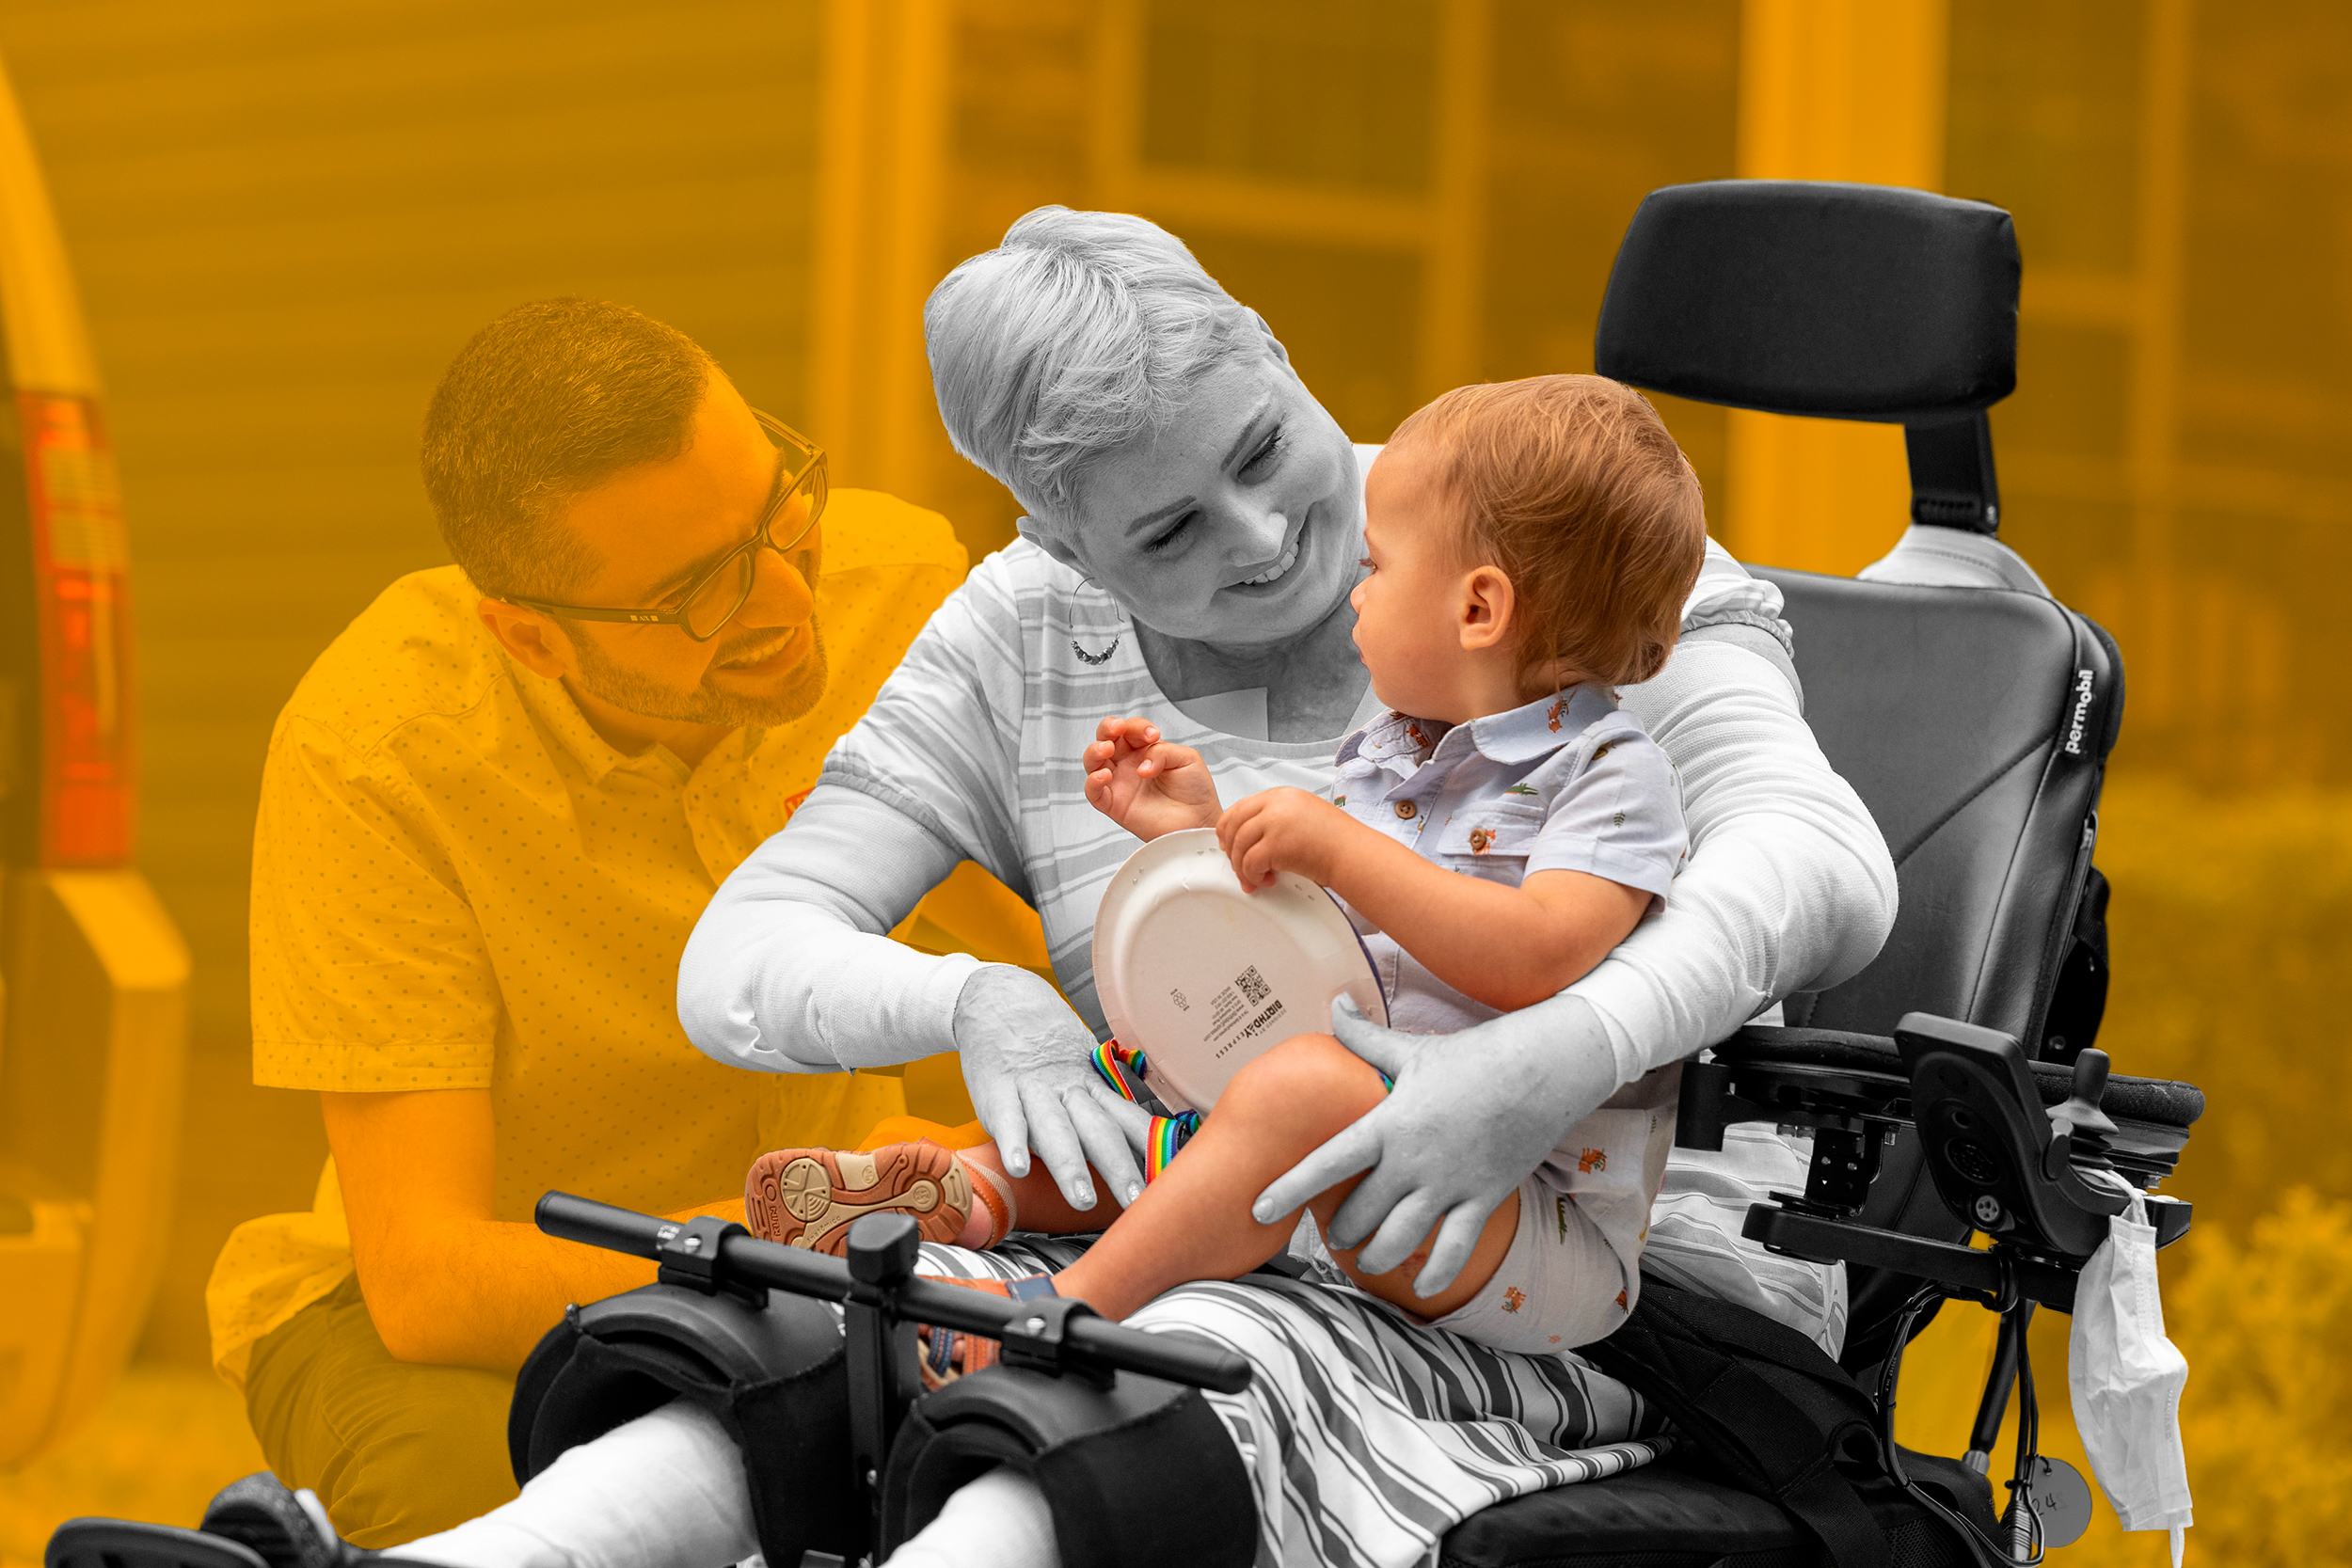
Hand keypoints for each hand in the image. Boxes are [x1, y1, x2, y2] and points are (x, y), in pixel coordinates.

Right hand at [954, 965, 1151, 1209]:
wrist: (997, 997)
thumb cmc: (1042, 1041)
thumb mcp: (1082, 1062)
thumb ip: (1103, 1100)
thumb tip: (1146, 1133)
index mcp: (1092, 1086)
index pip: (1128, 1119)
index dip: (1151, 1148)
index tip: (1173, 1178)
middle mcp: (1067, 1089)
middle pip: (1098, 1130)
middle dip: (1119, 1168)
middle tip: (1138, 1201)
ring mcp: (1032, 1090)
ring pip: (1055, 1130)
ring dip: (1070, 1165)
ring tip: (1083, 1199)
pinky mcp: (997, 1091)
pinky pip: (1006, 1120)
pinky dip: (1013, 1143)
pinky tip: (1019, 1167)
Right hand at [1082, 716, 1221, 840]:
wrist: (1198, 821)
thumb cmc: (1195, 791)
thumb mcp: (1186, 758)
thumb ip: (1162, 752)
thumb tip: (1141, 766)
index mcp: (1145, 750)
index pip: (1130, 729)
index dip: (1137, 727)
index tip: (1152, 735)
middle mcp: (1128, 764)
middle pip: (1106, 738)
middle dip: (1107, 728)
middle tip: (1117, 728)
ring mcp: (1120, 783)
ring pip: (1093, 762)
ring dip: (1095, 750)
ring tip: (1107, 748)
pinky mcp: (1115, 805)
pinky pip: (1093, 792)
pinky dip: (1093, 782)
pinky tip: (1104, 775)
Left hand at [1216, 787, 1352, 888]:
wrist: (1354, 854)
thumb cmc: (1337, 841)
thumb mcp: (1304, 816)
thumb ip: (1278, 818)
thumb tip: (1254, 836)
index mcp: (1282, 795)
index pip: (1241, 807)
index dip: (1230, 829)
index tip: (1230, 844)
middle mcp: (1276, 804)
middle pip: (1234, 824)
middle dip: (1232, 850)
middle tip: (1239, 866)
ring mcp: (1275, 822)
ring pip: (1238, 845)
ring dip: (1242, 867)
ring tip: (1254, 879)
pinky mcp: (1276, 844)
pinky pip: (1249, 862)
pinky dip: (1252, 876)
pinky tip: (1265, 881)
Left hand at [1251, 993, 1618, 1296]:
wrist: (1542, 1070)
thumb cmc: (1472, 1057)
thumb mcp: (1411, 1046)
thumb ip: (1364, 1036)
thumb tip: (1334, 1004)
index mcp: (1389, 1123)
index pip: (1327, 1162)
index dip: (1290, 1189)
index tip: (1260, 1210)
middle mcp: (1414, 1161)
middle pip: (1361, 1212)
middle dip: (1341, 1230)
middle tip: (1334, 1234)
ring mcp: (1450, 1185)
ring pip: (1400, 1240)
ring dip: (1376, 1258)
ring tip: (1366, 1261)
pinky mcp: (1483, 1199)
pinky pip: (1454, 1250)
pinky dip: (1436, 1275)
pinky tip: (1422, 1289)